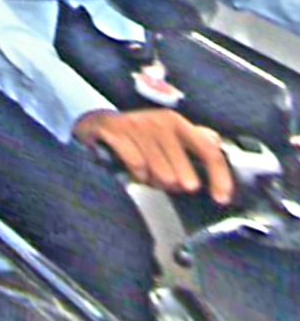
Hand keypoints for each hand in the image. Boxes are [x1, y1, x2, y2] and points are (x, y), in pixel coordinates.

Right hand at [74, 109, 233, 204]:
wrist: (99, 124)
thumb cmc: (137, 135)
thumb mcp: (167, 134)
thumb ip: (192, 141)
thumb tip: (217, 145)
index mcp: (178, 123)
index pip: (207, 150)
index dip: (219, 176)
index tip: (221, 198)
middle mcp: (162, 122)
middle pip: (181, 169)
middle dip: (175, 185)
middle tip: (168, 185)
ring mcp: (139, 127)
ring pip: (160, 172)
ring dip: (154, 182)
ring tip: (148, 177)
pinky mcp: (118, 133)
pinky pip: (136, 166)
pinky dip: (136, 175)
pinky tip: (135, 172)